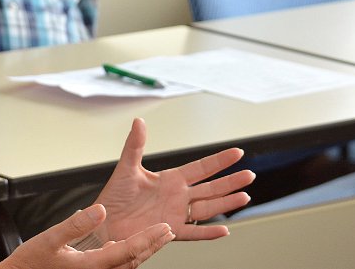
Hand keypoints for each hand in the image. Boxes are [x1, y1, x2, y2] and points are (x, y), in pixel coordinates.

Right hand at [0, 203, 173, 268]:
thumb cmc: (31, 263)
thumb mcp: (49, 238)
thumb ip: (75, 224)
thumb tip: (100, 210)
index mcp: (92, 265)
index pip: (128, 250)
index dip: (149, 238)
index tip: (164, 228)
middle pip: (134, 260)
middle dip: (153, 245)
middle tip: (169, 231)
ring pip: (127, 265)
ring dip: (143, 250)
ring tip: (156, 237)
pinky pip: (115, 266)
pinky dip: (127, 255)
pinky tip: (125, 246)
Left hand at [93, 118, 253, 243]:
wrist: (104, 222)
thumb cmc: (114, 197)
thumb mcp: (126, 167)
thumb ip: (135, 145)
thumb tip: (139, 121)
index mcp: (170, 180)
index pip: (201, 168)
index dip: (219, 161)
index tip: (237, 152)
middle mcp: (178, 197)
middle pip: (211, 188)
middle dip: (230, 181)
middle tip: (250, 175)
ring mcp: (176, 214)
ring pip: (208, 209)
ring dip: (226, 203)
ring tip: (244, 197)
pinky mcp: (169, 232)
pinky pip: (193, 233)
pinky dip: (208, 233)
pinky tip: (224, 231)